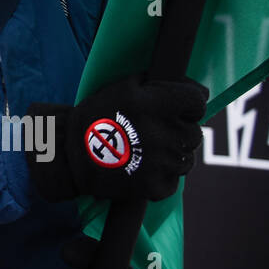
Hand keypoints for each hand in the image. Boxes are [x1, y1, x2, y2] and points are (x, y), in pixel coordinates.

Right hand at [28, 74, 206, 201]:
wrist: (71, 157)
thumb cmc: (96, 117)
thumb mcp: (120, 88)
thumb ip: (154, 81)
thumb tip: (185, 84)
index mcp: (155, 105)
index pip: (197, 101)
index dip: (189, 102)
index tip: (179, 106)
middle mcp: (163, 134)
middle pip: (195, 131)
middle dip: (180, 129)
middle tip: (157, 129)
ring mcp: (162, 163)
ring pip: (187, 157)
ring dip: (174, 152)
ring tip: (148, 149)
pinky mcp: (157, 186)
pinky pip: (175, 179)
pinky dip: (164, 174)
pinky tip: (144, 166)